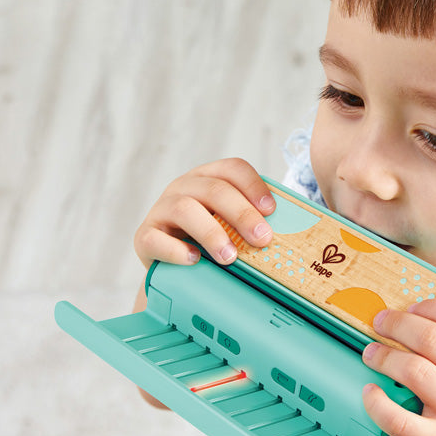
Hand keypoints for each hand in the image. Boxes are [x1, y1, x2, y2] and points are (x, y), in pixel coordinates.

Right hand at [133, 158, 275, 268]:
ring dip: (212, 233)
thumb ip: (251, 221)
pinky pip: (156, 239)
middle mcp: (183, 187)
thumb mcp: (229, 223)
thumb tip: (290, 234)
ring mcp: (161, 210)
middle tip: (262, 239)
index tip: (271, 210)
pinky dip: (177, 250)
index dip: (253, 185)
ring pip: (185, 209)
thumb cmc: (209, 240)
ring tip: (230, 257)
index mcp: (208, 177)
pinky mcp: (144, 236)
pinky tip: (195, 260)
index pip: (232, 168)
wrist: (172, 267)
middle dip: (242, 214)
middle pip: (214, 189)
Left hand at [362, 301, 435, 435]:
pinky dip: (378, 403)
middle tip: (380, 322)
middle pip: (433, 337)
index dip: (429, 306)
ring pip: (414, 370)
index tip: (410, 308)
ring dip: (384, 357)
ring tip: (370, 354)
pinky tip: (370, 392)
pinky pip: (399, 419)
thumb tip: (415, 318)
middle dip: (398, 324)